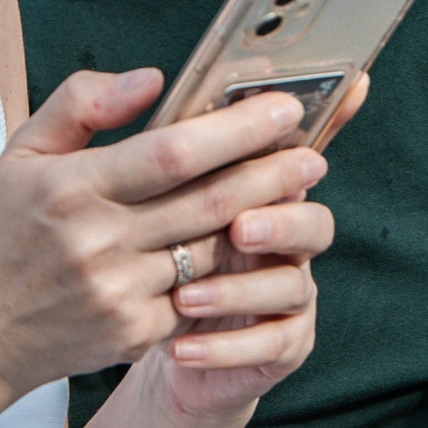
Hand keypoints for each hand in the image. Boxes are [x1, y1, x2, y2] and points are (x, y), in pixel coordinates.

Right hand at [0, 70, 332, 400]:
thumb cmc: (1, 230)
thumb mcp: (22, 151)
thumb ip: (83, 102)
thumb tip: (154, 78)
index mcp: (71, 187)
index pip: (171, 153)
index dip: (235, 130)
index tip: (283, 109)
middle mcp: (98, 242)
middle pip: (209, 201)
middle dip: (273, 173)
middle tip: (314, 152)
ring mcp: (119, 293)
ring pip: (215, 250)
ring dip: (264, 220)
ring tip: (298, 189)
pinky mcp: (134, 334)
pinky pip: (201, 295)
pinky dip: (231, 269)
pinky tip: (256, 245)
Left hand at [140, 73, 369, 418]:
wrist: (127, 341)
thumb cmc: (123, 252)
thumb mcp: (104, 186)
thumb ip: (112, 122)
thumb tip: (149, 79)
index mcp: (251, 187)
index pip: (296, 148)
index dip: (323, 121)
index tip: (311, 106)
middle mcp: (280, 233)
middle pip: (306, 216)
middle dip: (278, 218)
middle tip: (239, 225)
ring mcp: (286, 290)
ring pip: (293, 283)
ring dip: (242, 290)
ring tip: (188, 296)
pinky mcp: (280, 343)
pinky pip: (272, 345)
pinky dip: (226, 348)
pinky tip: (178, 348)